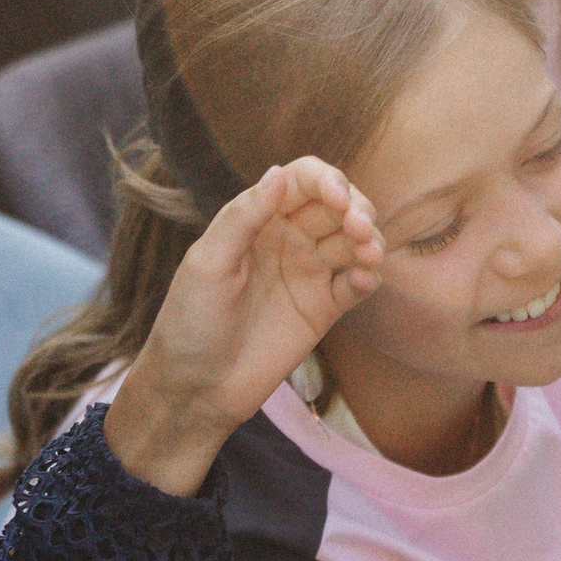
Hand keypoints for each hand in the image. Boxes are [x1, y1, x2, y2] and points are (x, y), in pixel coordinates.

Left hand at [105, 157, 382, 497]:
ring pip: (354, 241)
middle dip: (357, 209)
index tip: (338, 199)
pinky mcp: (323, 310)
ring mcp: (308, 274)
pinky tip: (363, 281)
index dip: (327, 181)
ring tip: (368, 254)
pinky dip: (367, 277)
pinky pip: (355, 284)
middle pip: (338, 206)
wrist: (197, 388)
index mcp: (257, 219)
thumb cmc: (190, 322)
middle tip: (358, 229)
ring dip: (370, 240)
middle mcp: (287, 240)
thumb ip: (242, 217)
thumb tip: (279, 173)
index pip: (303, 182)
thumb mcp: (207, 263)